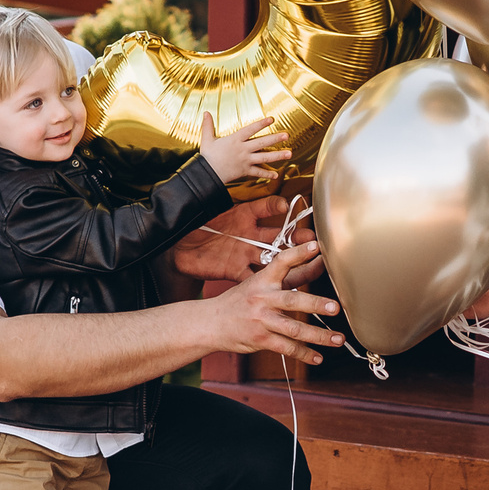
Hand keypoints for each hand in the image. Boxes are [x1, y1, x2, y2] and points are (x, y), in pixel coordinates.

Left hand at [170, 196, 322, 285]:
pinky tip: (282, 289)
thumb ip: (245, 201)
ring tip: (309, 267)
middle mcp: (250, 237)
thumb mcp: (218, 206)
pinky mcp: (235, 272)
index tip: (288, 207)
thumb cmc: (195, 221)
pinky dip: (266, 285)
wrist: (175, 245)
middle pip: (279, 238)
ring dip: (290, 264)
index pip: (268, 210)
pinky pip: (253, 279)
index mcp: (246, 217)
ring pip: (273, 260)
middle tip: (313, 241)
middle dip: (297, 240)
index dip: (280, 209)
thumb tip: (275, 200)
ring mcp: (244, 255)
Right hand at [198, 112, 290, 185]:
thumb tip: (206, 112)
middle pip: (261, 142)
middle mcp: (242, 149)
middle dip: (275, 138)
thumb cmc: (207, 156)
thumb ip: (208, 126)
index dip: (261, 124)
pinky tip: (276, 175)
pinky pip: (258, 173)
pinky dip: (267, 174)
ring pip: (264, 157)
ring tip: (290, 153)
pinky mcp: (245, 171)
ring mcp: (245, 160)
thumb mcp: (206, 139)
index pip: (250, 129)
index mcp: (234, 139)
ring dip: (278, 156)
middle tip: (287, 135)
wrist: (207, 174)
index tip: (272, 119)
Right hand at [206, 243, 343, 364]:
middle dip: (316, 304)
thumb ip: (288, 276)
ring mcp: (261, 321)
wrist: (211, 323)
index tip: (316, 247)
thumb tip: (318, 263)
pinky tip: (318, 357)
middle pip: (292, 301)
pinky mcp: (261, 340)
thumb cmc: (241, 301)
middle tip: (335, 307)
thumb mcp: (259, 284)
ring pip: (294, 329)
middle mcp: (263, 299)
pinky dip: (304, 354)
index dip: (299, 253)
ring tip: (338, 339)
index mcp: (263, 280)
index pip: (281, 262)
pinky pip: (286, 348)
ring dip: (319, 336)